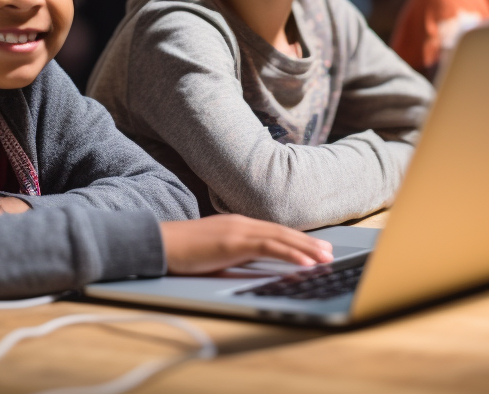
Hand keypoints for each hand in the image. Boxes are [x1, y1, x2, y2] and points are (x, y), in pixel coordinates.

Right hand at [159, 215, 333, 274]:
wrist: (159, 243)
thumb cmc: (181, 252)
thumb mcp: (214, 251)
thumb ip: (234, 254)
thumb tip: (250, 265)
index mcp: (237, 225)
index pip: (274, 231)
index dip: (296, 239)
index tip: (314, 248)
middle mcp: (242, 223)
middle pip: (282, 232)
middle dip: (308, 243)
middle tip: (329, 252)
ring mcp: (238, 230)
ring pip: (281, 238)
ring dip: (306, 248)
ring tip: (325, 258)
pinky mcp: (233, 242)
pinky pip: (269, 248)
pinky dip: (290, 254)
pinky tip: (305, 263)